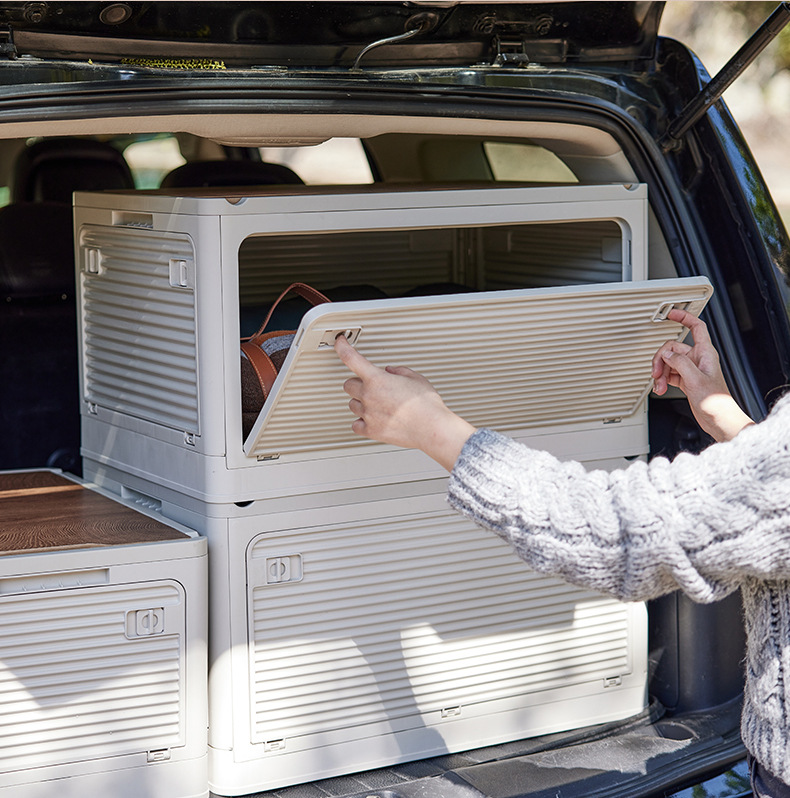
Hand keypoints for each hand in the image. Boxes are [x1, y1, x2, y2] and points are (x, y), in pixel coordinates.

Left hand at [334, 335, 475, 470]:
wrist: (431, 429)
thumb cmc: (426, 406)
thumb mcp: (416, 378)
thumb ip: (399, 372)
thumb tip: (391, 371)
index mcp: (378, 379)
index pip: (351, 358)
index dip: (342, 347)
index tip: (340, 343)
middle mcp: (369, 396)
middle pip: (348, 385)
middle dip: (358, 383)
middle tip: (372, 385)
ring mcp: (368, 414)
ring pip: (352, 404)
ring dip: (361, 401)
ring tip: (377, 403)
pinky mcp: (371, 431)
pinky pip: (356, 424)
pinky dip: (362, 421)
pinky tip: (372, 419)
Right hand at [651, 309, 752, 441]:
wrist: (717, 419)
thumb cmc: (715, 401)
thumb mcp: (695, 379)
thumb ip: (679, 362)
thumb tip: (667, 354)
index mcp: (705, 353)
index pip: (696, 327)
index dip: (684, 317)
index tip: (671, 313)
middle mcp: (698, 359)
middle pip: (673, 349)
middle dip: (661, 360)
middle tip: (656, 373)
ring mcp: (691, 369)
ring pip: (668, 363)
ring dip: (660, 374)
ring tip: (660, 386)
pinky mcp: (686, 380)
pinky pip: (669, 374)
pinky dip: (663, 380)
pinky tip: (661, 388)